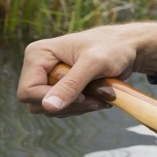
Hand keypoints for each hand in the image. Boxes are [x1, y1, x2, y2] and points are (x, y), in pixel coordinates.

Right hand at [16, 22, 156, 116]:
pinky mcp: (61, 87)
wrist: (128, 48)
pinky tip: (99, 98)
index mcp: (37, 55)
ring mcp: (49, 78)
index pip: (28, 92)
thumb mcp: (93, 64)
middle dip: (69, 105)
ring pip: (52, 109)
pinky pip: (63, 108)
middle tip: (95, 99)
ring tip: (101, 96)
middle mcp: (38, 67)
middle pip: (38, 104)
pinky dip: (82, 107)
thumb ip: (71, 84)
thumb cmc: (113, 48)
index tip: (83, 96)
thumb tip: (48, 106)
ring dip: (78, 107)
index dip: (52, 100)